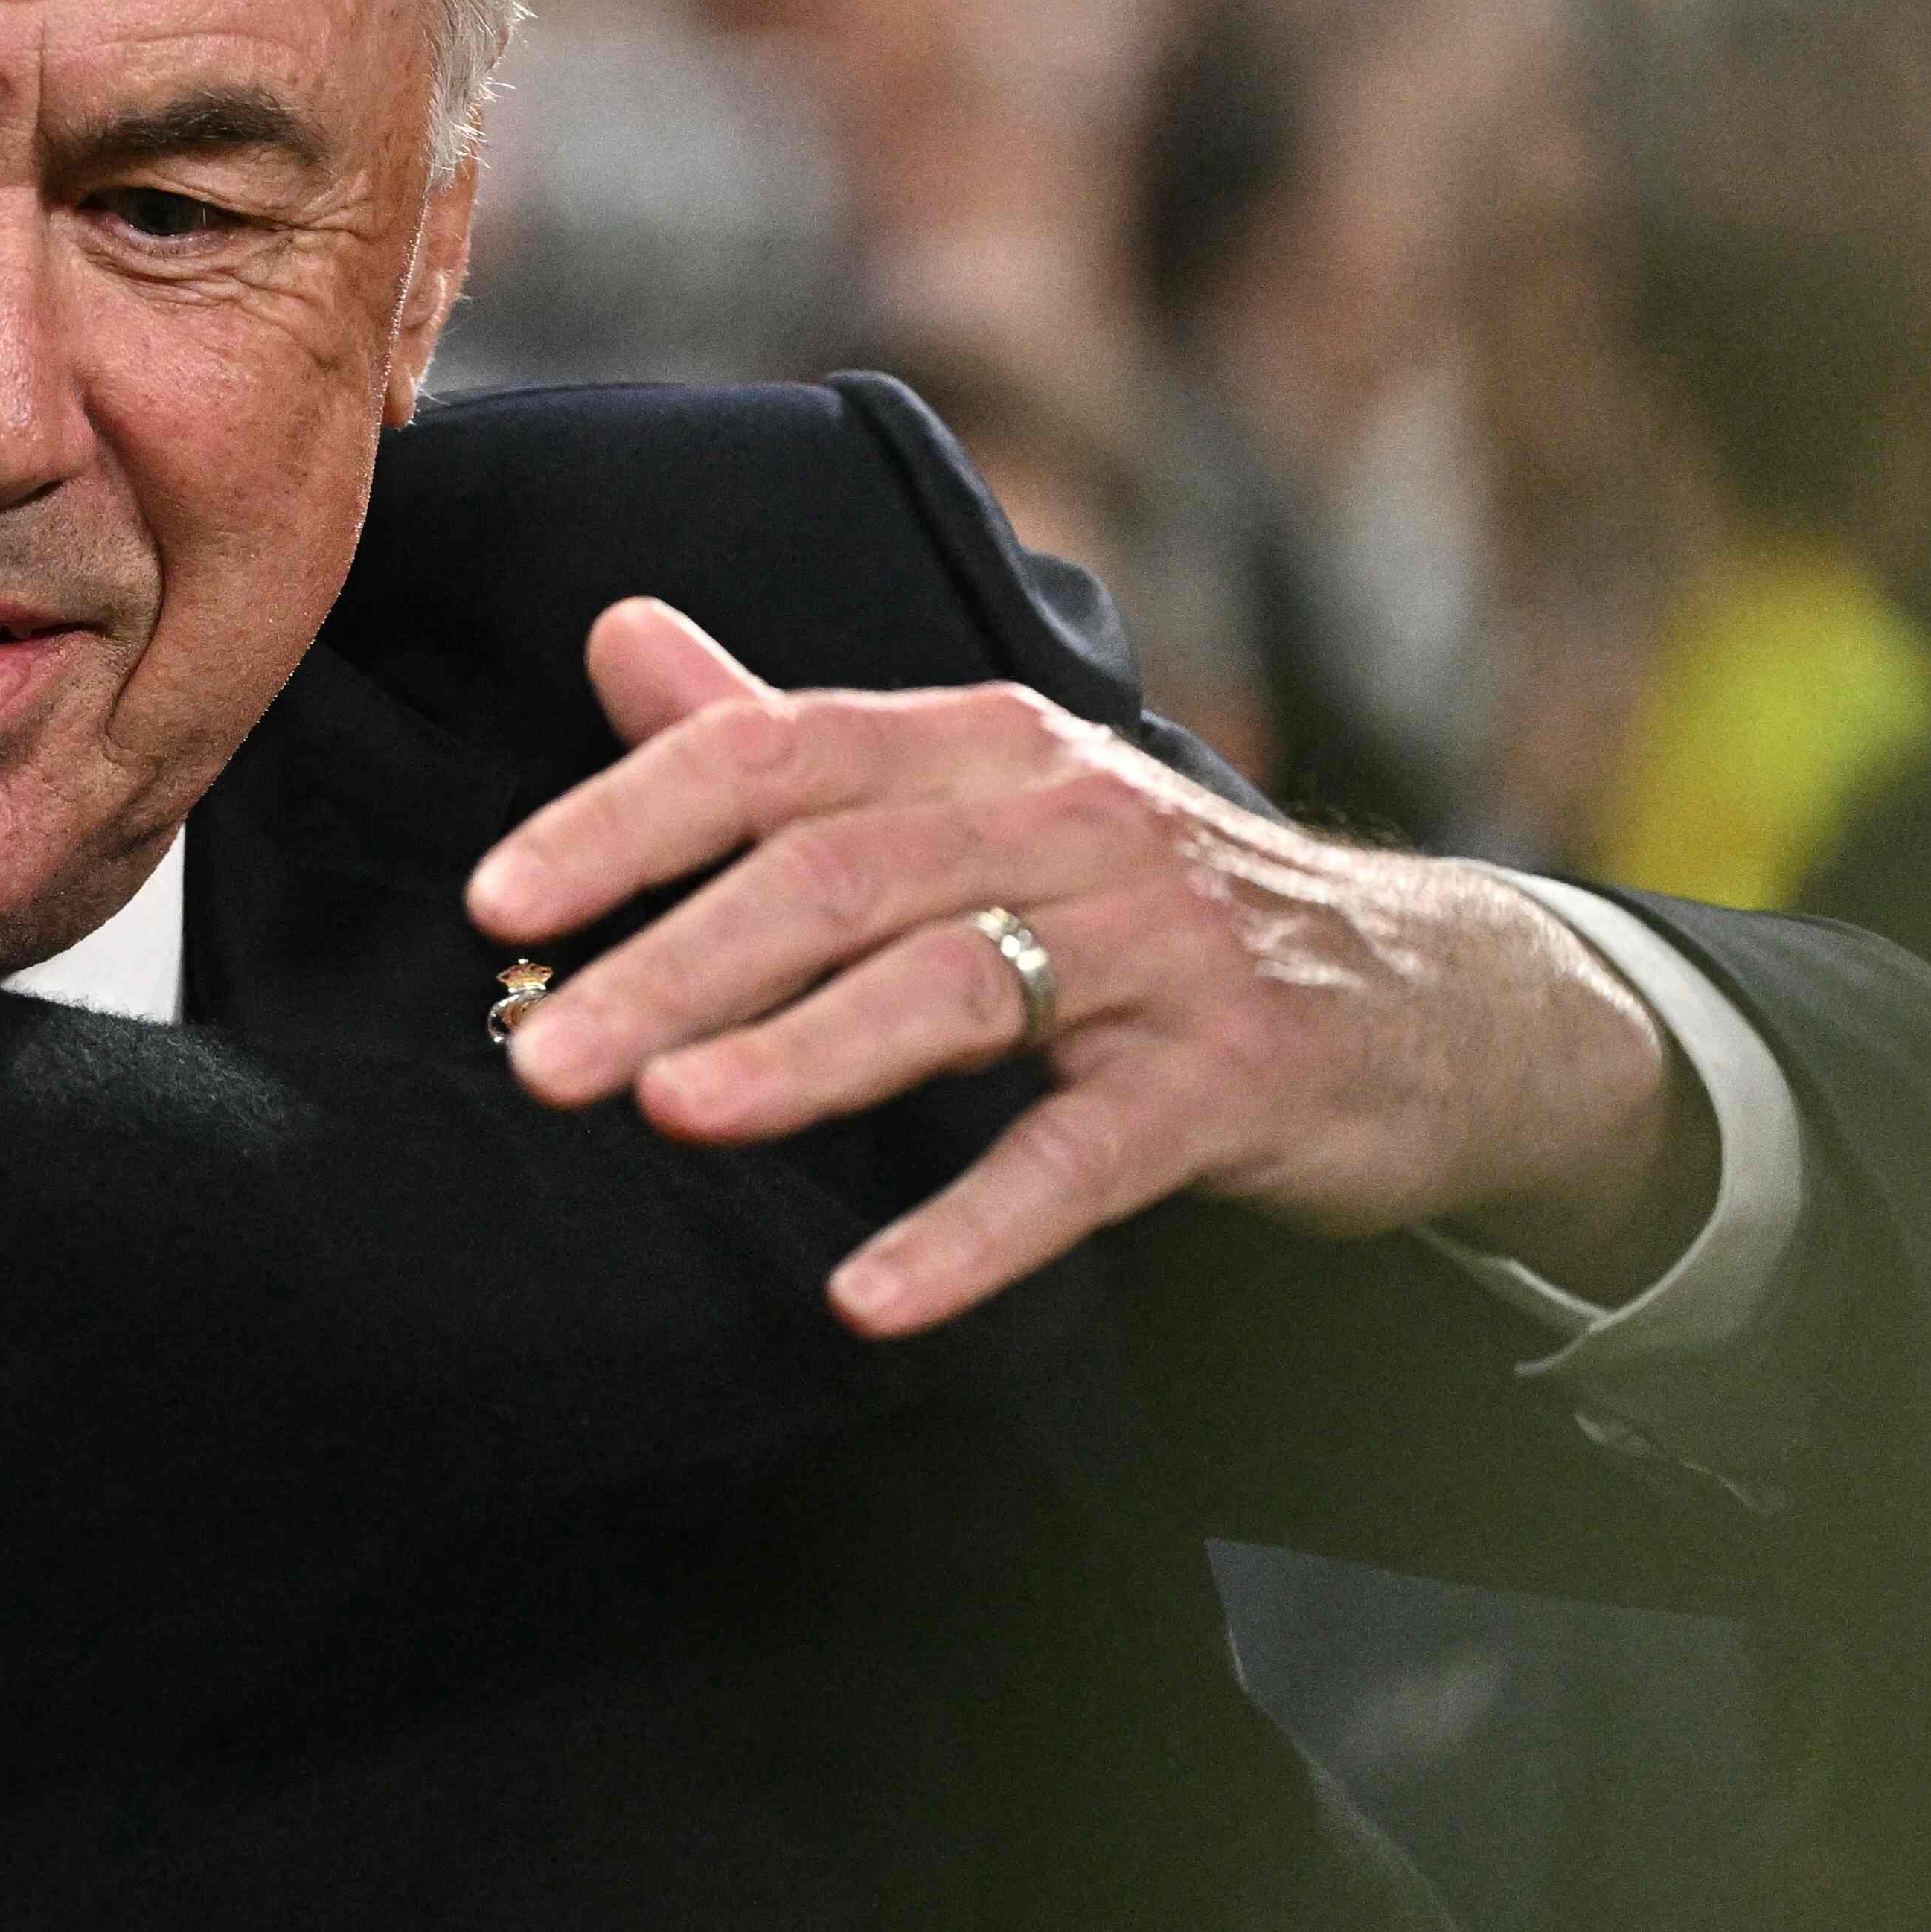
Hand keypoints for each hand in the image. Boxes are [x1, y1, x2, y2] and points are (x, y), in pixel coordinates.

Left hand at [465, 601, 1712, 1338]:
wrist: (1431, 991)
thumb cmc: (1144, 900)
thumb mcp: (972, 795)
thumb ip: (786, 736)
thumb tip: (614, 632)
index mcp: (978, 740)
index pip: (772, 752)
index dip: (625, 821)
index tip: (499, 907)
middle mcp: (1064, 815)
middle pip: (837, 877)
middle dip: (674, 964)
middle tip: (539, 1055)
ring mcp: (1157, 946)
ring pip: (950, 990)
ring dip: (798, 1057)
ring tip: (670, 1114)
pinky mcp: (1231, 1079)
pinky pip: (1081, 1159)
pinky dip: (972, 1231)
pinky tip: (869, 1299)